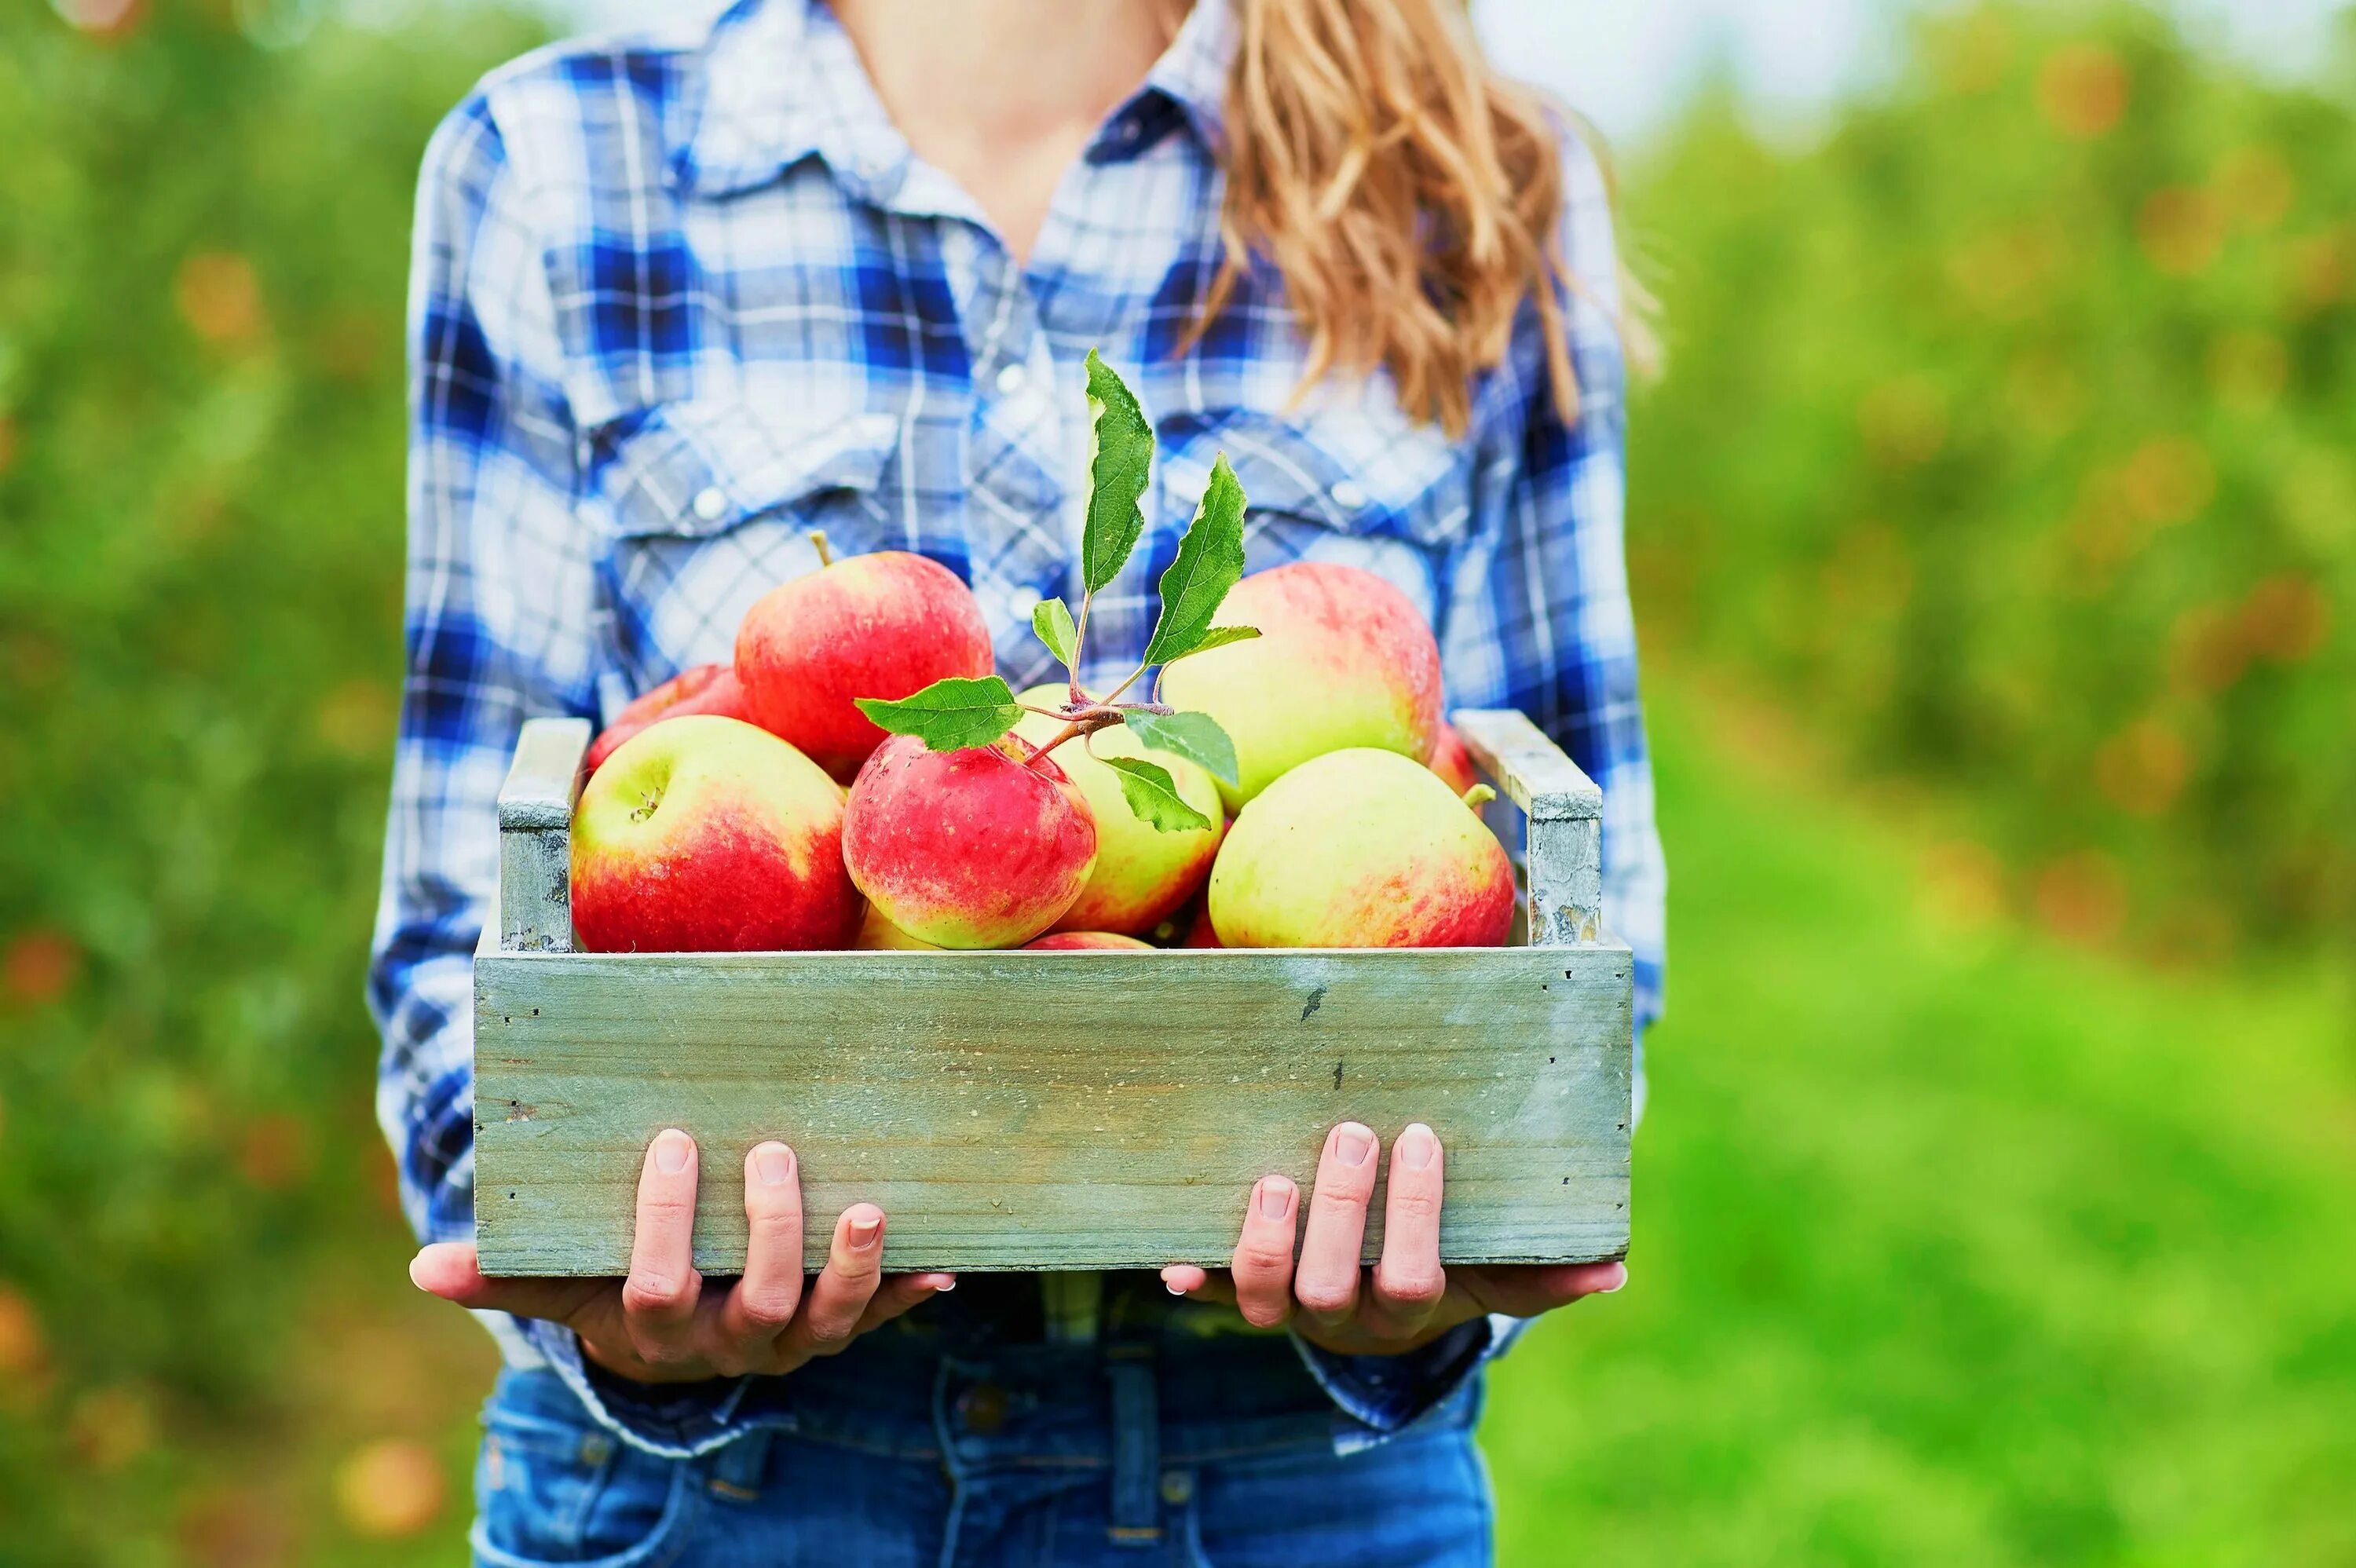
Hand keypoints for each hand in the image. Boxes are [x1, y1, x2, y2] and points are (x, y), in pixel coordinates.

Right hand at [409, 1129, 952, 1382]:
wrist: (677, 1341)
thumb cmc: (613, 1284)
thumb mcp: (562, 1280)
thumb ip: (506, 1271)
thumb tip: (424, 1266)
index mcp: (658, 1329)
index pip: (657, 1287)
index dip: (665, 1224)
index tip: (673, 1144)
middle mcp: (730, 1345)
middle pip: (756, 1303)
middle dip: (768, 1232)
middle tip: (772, 1154)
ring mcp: (791, 1340)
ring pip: (828, 1320)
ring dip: (852, 1269)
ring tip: (867, 1208)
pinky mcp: (840, 1325)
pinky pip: (881, 1317)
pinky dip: (908, 1291)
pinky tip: (944, 1264)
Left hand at [1161, 1121, 1625, 1355]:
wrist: (1371, 1295)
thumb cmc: (1442, 1259)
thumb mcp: (1493, 1266)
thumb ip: (1546, 1270)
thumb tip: (1614, 1268)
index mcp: (1407, 1306)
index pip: (1415, 1277)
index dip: (1413, 1216)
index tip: (1419, 1138)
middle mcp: (1341, 1315)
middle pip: (1333, 1286)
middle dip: (1341, 1212)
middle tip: (1350, 1135)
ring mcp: (1284, 1302)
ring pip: (1262, 1297)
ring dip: (1262, 1243)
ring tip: (1271, 1180)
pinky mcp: (1235, 1286)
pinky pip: (1206, 1287)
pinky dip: (1190, 1274)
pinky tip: (1172, 1258)